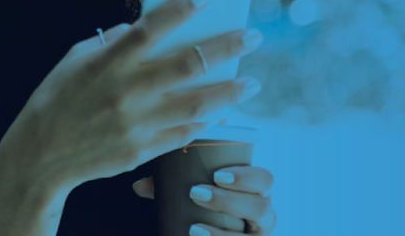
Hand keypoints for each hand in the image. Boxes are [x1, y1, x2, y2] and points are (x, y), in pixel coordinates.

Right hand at [11, 0, 262, 191]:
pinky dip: (205, 122)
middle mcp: (125, 90)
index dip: (180, 9)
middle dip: (225, 47)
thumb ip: (110, 40)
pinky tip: (222, 112)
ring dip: (229, 91)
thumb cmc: (57, 99)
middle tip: (251, 36)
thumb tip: (139, 25)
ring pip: (195, 102)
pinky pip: (182, 132)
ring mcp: (135, 122)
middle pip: (186, 63)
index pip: (150, 28)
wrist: (40, 154)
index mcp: (107, 62)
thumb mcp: (75, 59)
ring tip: (252, 83)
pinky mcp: (141, 149)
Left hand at [132, 165, 276, 234]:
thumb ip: (172, 182)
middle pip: (259, 207)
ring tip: (193, 228)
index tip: (216, 175)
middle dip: (229, 201)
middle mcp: (264, 215)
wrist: (208, 227)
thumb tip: (139, 186)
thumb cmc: (208, 199)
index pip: (265, 179)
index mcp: (258, 190)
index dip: (246, 177)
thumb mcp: (195, 188)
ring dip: (222, 234)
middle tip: (196, 194)